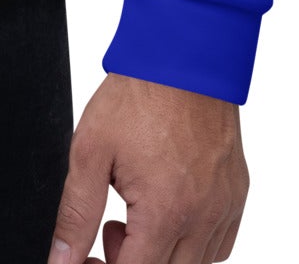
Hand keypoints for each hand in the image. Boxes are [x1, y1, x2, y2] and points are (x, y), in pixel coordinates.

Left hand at [48, 73, 247, 263]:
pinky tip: (170, 212)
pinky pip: (220, 244)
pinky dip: (194, 243)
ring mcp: (225, 207)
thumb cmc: (139, 96)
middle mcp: (203, 218)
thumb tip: (61, 260)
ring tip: (139, 213)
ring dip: (163, 254)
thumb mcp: (90, 152)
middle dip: (132, 261)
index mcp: (165, 212)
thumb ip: (76, 214)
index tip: (89, 254)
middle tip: (111, 226)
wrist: (183, 55)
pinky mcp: (237, 195)